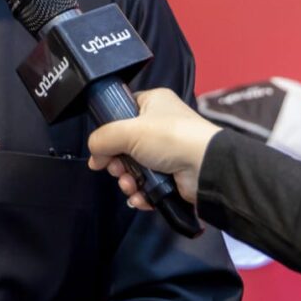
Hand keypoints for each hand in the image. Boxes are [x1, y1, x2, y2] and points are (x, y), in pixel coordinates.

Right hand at [87, 88, 217, 205]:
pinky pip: (147, 184)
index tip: (101, 147)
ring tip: (129, 185)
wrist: (205, 167)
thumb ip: (102, 139)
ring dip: (127, 180)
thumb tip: (94, 155)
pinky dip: (140, 192)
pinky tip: (138, 197)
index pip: (123, 110)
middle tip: (116, 169)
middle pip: (125, 144)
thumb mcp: (128, 130)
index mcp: (153, 103)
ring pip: (134, 167)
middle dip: (116, 162)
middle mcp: (160, 125)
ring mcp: (167, 151)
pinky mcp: (172, 175)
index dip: (109, 130)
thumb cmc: (170, 137)